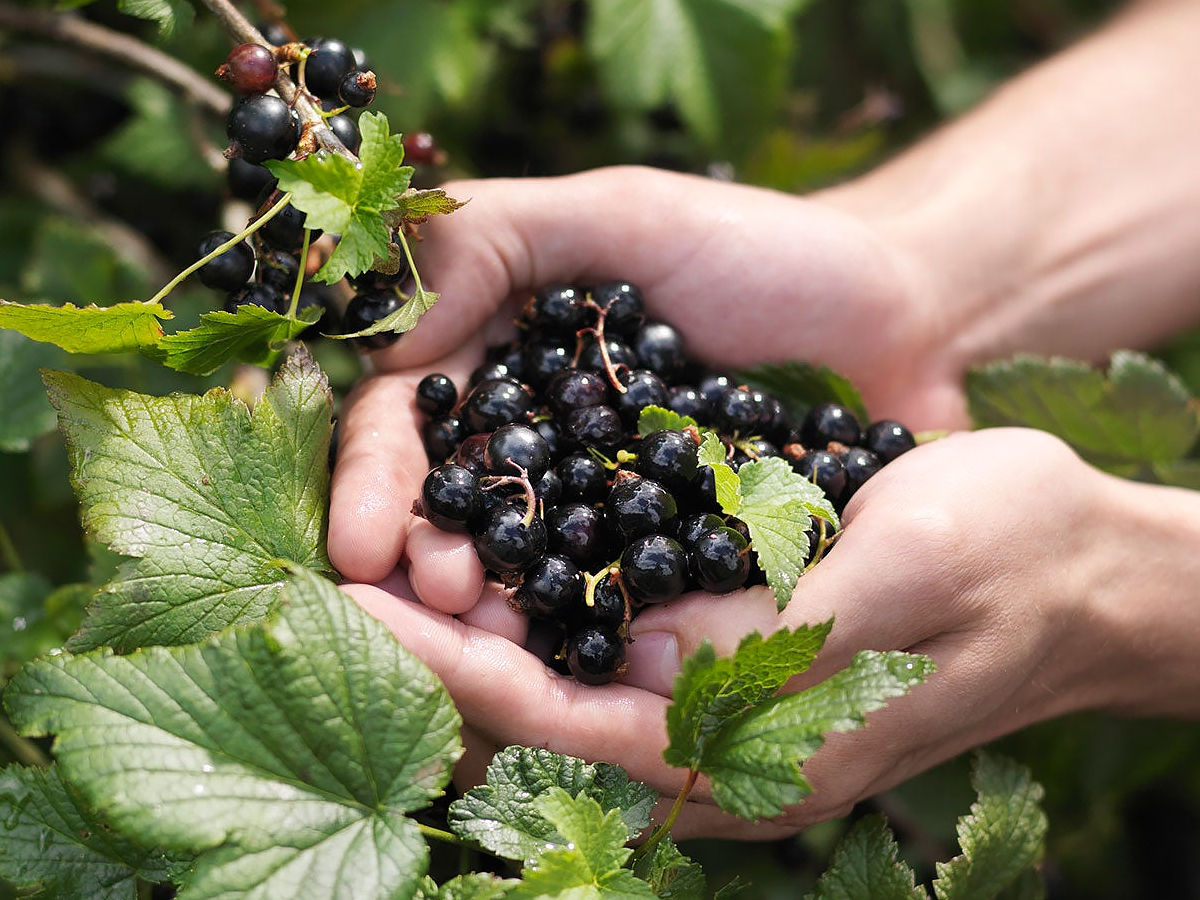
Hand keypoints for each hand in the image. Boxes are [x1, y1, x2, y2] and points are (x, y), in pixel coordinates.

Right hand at [329, 165, 955, 592]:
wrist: (905, 318)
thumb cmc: (767, 252)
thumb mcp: (625, 213)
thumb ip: (497, 236)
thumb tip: (388, 333)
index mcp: (503, 363)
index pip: (408, 426)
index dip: (379, 484)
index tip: (364, 544)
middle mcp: (540, 450)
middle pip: (454, 516)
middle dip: (427, 562)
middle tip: (440, 599)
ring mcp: (605, 517)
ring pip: (526, 576)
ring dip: (493, 618)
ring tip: (485, 642)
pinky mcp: (674, 569)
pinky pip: (619, 612)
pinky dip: (589, 640)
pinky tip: (575, 669)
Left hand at [345, 427, 1199, 837]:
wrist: (1084, 569)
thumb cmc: (1011, 558)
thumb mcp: (901, 575)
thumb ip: (770, 634)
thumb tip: (631, 655)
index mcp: (757, 753)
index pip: (560, 725)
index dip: (451, 669)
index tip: (360, 602)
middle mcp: (724, 753)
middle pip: (539, 717)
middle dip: (439, 648)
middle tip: (347, 564)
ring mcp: (726, 714)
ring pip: (563, 681)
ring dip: (477, 623)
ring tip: (390, 550)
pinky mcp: (734, 666)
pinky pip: (609, 647)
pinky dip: (542, 604)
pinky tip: (495, 547)